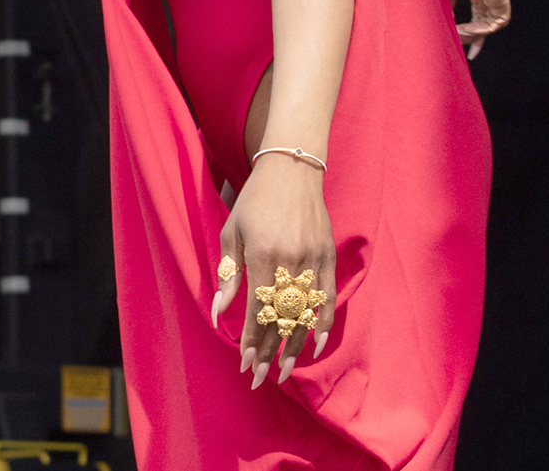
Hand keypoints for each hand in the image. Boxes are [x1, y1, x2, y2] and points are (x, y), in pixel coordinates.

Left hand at [212, 155, 335, 387]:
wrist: (291, 171)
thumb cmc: (254, 202)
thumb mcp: (232, 233)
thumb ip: (228, 274)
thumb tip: (219, 312)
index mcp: (262, 256)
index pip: (256, 311)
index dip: (250, 341)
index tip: (244, 364)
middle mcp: (290, 262)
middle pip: (281, 318)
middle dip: (269, 351)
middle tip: (260, 377)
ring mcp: (313, 260)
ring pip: (305, 314)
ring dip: (295, 346)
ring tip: (284, 371)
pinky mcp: (328, 257)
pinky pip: (328, 297)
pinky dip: (324, 323)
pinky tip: (316, 345)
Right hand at [435, 0, 509, 59]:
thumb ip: (449, 0)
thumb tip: (449, 18)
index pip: (482, 8)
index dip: (474, 26)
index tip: (461, 39)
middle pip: (490, 16)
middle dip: (478, 36)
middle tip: (467, 50)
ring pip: (495, 19)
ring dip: (477, 32)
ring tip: (458, 35)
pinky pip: (498, 19)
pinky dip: (484, 28)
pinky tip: (466, 29)